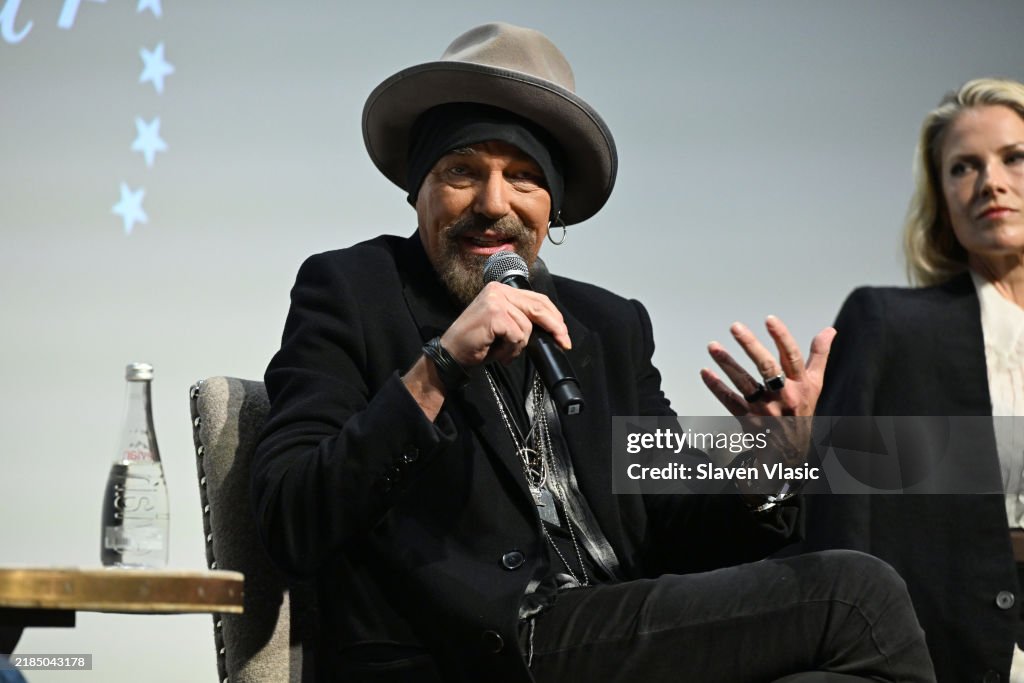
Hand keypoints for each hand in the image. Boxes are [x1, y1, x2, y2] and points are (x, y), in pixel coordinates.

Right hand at [440, 281, 570, 366]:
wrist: (452, 353)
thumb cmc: (477, 342)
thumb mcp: (503, 326)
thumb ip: (521, 318)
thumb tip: (551, 326)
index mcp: (501, 289)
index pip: (536, 298)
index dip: (553, 315)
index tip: (563, 331)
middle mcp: (498, 290)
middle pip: (538, 307)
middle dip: (554, 327)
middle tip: (564, 342)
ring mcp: (496, 300)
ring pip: (527, 326)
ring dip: (518, 346)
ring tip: (502, 351)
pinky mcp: (494, 314)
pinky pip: (517, 336)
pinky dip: (510, 350)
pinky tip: (497, 352)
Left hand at [700, 316, 834, 464]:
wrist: (791, 452)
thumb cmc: (801, 411)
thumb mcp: (815, 384)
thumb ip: (819, 356)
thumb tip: (829, 330)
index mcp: (801, 385)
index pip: (792, 357)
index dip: (781, 337)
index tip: (769, 319)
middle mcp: (784, 396)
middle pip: (767, 368)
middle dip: (750, 346)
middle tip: (735, 327)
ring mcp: (765, 409)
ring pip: (745, 384)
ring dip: (727, 364)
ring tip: (712, 346)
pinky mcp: (748, 420)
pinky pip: (730, 402)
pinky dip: (716, 387)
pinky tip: (705, 372)